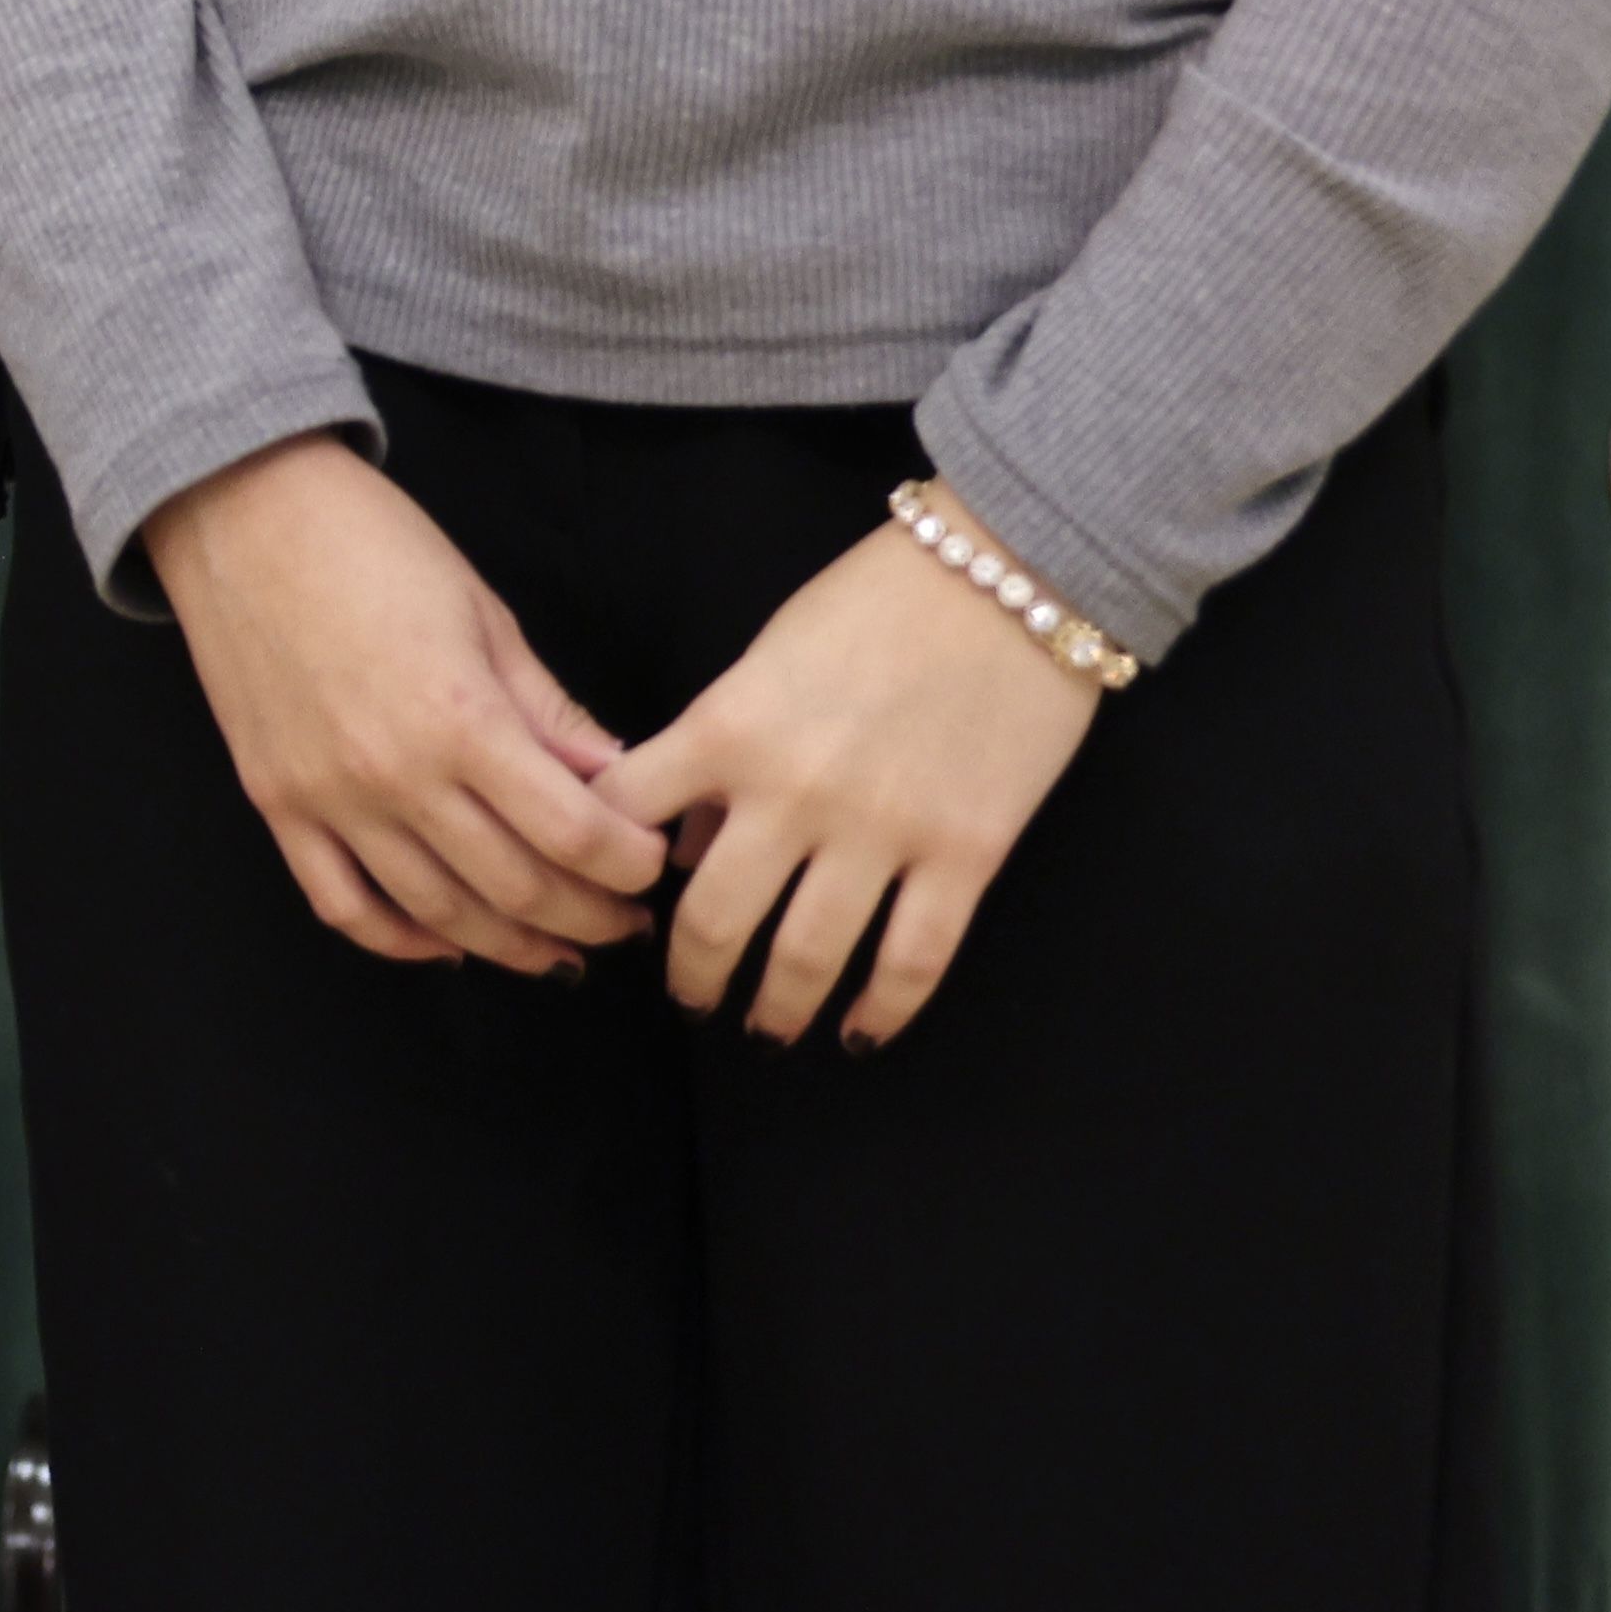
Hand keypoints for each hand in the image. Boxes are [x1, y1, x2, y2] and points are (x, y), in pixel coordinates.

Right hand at [141, 435, 666, 971]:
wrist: (240, 512)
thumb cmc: (371, 545)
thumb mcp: (487, 616)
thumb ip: (551, 713)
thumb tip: (619, 780)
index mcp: (460, 718)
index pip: (572, 833)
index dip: (628, 866)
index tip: (650, 868)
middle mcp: (394, 775)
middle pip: (515, 887)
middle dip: (588, 917)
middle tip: (625, 920)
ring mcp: (328, 799)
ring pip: (436, 914)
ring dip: (510, 945)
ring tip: (558, 949)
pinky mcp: (277, 804)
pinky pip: (341, 904)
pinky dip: (399, 941)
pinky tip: (446, 942)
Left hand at [591, 511, 1101, 1045]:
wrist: (1009, 578)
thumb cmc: (873, 603)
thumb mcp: (762, 660)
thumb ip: (713, 749)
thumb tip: (680, 841)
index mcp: (725, 731)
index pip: (625, 821)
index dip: (601, 872)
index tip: (608, 907)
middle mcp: (792, 793)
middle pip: (712, 920)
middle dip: (690, 975)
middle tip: (687, 1001)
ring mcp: (882, 832)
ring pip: (806, 957)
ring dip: (775, 1008)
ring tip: (762, 1029)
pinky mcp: (966, 855)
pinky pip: (913, 959)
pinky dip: (881, 1010)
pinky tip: (861, 1033)